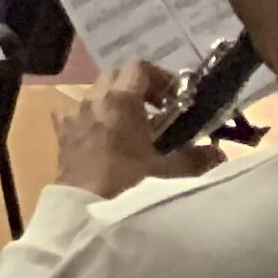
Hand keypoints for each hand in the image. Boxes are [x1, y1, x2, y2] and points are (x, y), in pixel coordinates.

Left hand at [51, 62, 222, 203]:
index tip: (176, 97)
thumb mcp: (169, 170)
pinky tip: (103, 134)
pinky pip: (74, 112)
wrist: (88, 209)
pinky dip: (91, 116)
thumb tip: (215, 153)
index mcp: (119, 100)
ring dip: (116, 100)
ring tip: (136, 124)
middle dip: (139, 86)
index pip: (139, 68)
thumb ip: (195, 158)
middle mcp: (93, 100)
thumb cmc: (130, 183)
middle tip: (160, 107)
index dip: (160, 77)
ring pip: (96, 92)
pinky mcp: (61, 133)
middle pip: (116, 75)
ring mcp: (73, 115)